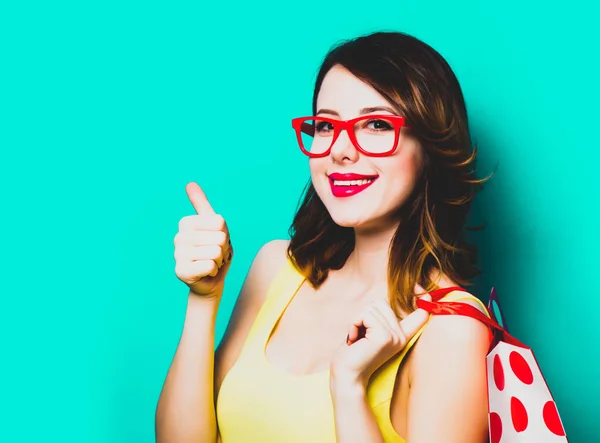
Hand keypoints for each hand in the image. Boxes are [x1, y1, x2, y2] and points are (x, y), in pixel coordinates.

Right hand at [173, 182, 232, 296]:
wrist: (210, 280)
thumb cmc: (213, 250)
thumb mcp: (213, 225)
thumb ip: (202, 205)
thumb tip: (190, 183)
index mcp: (186, 223)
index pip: (220, 222)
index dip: (225, 234)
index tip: (216, 240)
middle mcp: (179, 237)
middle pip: (220, 237)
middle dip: (223, 249)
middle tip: (215, 255)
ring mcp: (178, 255)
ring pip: (216, 252)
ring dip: (219, 261)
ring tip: (211, 263)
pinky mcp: (181, 271)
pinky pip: (210, 265)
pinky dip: (214, 271)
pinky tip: (205, 272)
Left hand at [330, 286, 431, 386]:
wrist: (347, 376)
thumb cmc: (353, 353)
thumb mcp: (370, 333)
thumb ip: (379, 319)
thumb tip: (382, 303)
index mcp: (401, 335)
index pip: (421, 315)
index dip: (425, 301)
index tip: (426, 292)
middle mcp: (401, 336)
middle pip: (381, 303)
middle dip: (364, 315)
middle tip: (361, 336)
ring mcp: (394, 336)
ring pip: (372, 307)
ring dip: (357, 321)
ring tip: (357, 339)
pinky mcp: (384, 337)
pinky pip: (365, 315)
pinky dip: (354, 324)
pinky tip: (354, 340)